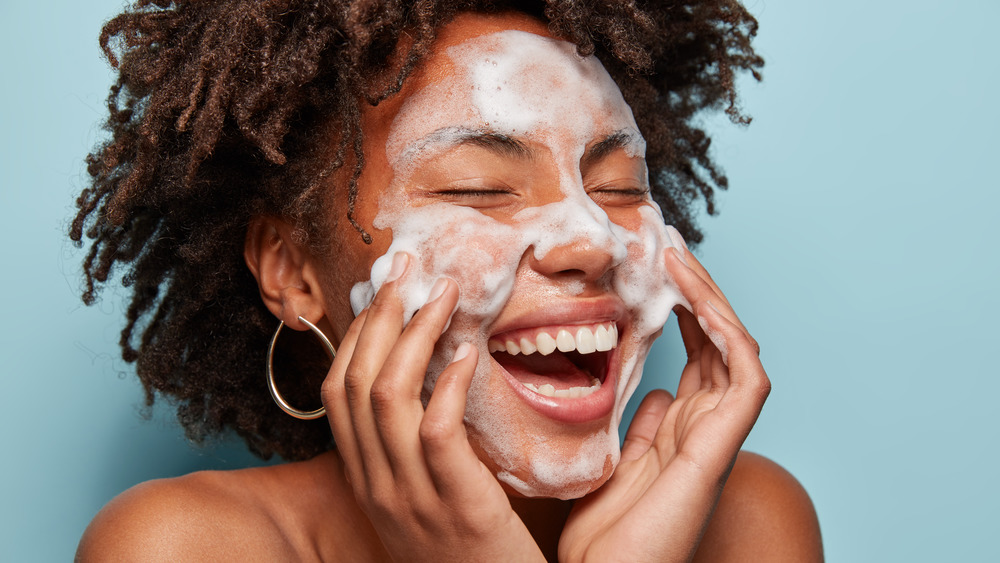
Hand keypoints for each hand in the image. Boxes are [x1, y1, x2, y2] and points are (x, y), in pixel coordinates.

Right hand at [321, 253, 543, 561]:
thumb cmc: (465, 552)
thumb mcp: (420, 502)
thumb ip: (411, 452)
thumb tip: (428, 383)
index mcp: (364, 480)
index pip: (338, 392)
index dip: (357, 334)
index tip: (383, 291)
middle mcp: (376, 485)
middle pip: (356, 382)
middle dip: (380, 317)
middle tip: (407, 269)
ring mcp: (411, 496)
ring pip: (389, 396)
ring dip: (415, 335)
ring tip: (444, 296)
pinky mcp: (456, 504)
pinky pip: (437, 430)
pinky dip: (447, 384)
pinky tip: (465, 354)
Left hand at [559, 247, 769, 562]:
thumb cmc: (610, 538)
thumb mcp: (618, 466)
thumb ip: (641, 429)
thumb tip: (653, 390)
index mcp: (681, 429)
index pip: (696, 354)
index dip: (684, 310)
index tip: (656, 272)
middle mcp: (705, 426)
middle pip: (717, 342)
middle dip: (699, 292)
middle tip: (671, 248)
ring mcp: (716, 435)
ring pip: (735, 349)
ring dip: (712, 299)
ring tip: (679, 258)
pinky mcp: (720, 446)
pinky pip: (746, 377)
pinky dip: (728, 334)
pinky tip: (698, 302)